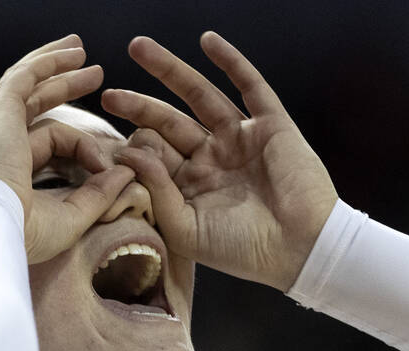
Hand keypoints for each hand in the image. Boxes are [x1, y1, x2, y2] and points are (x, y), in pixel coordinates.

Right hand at [0, 35, 136, 263]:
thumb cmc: (27, 234)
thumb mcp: (73, 214)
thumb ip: (99, 193)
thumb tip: (126, 172)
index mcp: (7, 168)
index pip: (47, 142)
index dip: (82, 148)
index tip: (107, 166)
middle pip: (35, 105)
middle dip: (64, 85)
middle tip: (94, 73)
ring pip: (28, 84)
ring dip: (57, 66)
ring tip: (82, 50)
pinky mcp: (0, 110)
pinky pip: (25, 77)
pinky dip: (47, 63)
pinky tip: (70, 53)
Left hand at [102, 32, 337, 291]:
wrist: (301, 249)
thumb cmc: (243, 250)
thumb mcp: (186, 229)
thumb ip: (157, 191)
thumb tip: (129, 150)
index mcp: (191, 186)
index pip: (153, 155)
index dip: (132, 149)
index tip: (107, 153)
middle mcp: (213, 158)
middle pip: (169, 121)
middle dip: (138, 105)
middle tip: (108, 94)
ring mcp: (241, 138)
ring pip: (200, 95)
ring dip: (170, 70)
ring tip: (137, 47)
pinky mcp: (271, 125)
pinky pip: (250, 86)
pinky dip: (231, 62)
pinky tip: (206, 41)